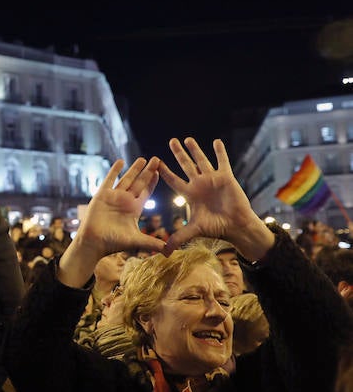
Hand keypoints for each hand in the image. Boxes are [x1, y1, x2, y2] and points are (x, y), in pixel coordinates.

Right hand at [59, 158, 164, 287]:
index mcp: (134, 209)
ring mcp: (113, 197)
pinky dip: (114, 171)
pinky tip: (121, 161)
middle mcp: (125, 201)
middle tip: (156, 159)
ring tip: (142, 159)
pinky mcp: (102, 195)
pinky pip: (109, 179)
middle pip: (139, 183)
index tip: (160, 171)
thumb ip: (152, 243)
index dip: (153, 182)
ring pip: (126, 179)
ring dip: (134, 169)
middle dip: (148, 171)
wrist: (94, 242)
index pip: (146, 192)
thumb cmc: (113, 243)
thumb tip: (170, 251)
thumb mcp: (136, 241)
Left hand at [159, 138, 273, 258]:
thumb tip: (165, 252)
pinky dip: (220, 152)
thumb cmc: (216, 228)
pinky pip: (222, 161)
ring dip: (195, 150)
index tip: (155, 163)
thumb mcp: (194, 230)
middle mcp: (199, 184)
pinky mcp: (226, 177)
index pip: (174, 180)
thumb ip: (179, 237)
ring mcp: (212, 179)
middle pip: (186, 165)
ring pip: (202, 160)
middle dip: (178, 154)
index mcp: (189, 194)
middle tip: (171, 141)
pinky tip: (216, 141)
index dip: (164, 172)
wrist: (236, 226)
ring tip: (187, 139)